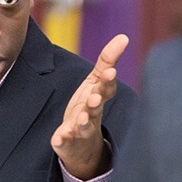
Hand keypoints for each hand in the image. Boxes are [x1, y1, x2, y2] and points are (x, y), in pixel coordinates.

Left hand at [51, 34, 128, 179]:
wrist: (83, 145)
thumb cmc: (90, 106)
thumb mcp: (96, 81)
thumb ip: (107, 60)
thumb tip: (124, 37)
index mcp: (98, 98)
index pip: (106, 88)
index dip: (108, 81)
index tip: (110, 72)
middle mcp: (92, 114)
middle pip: (96, 108)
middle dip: (96, 102)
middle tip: (95, 97)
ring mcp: (80, 129)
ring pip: (84, 126)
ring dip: (83, 122)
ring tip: (82, 119)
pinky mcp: (67, 141)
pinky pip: (65, 141)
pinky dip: (62, 140)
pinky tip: (58, 139)